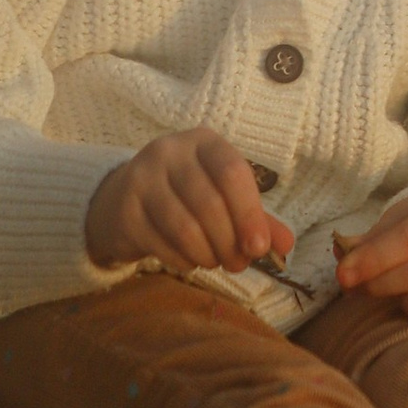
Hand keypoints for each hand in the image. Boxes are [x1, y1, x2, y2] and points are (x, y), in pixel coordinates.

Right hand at [85, 130, 292, 277]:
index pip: (232, 172)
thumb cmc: (184, 196)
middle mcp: (170, 151)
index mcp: (203, 142)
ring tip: (215, 262)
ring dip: (207, 255)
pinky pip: (161, 244)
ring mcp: (142, 178)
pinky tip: (189, 261)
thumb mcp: (222, 196)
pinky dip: (183, 261)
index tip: (258, 247)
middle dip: (230, 243)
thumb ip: (255, 217)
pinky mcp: (124, 210)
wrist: (121, 201)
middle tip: (238, 264)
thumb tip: (286, 245)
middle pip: (210, 204)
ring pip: (185, 227)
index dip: (249, 213)